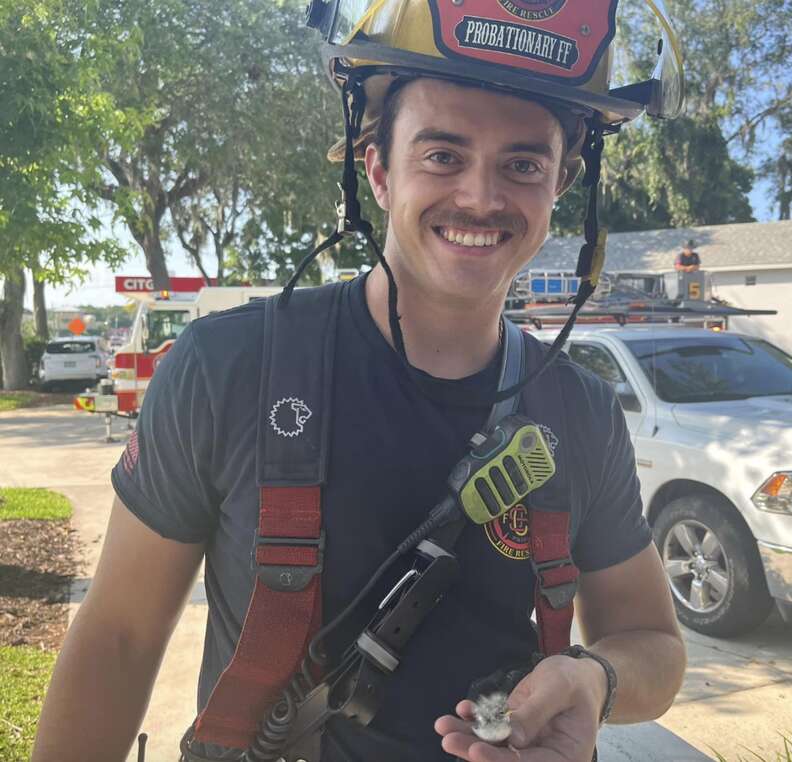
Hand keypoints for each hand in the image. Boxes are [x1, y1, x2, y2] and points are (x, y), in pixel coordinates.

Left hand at [434, 654, 605, 760]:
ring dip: (467, 736)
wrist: (578, 675)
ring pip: (493, 746)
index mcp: (565, 758)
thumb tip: (511, 738)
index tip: (475, 751)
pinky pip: (491, 729)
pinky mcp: (514, 731)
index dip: (500, 761)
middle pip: (505, 760)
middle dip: (474, 750)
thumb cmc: (575, 681)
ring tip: (443, 725)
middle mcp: (544, 757)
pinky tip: (463, 709)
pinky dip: (475, 719)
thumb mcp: (558, 689)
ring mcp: (527, 746)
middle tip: (448, 738)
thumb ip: (536, 713)